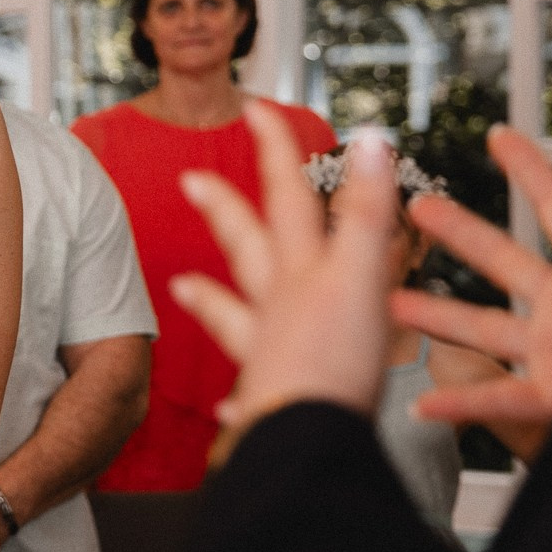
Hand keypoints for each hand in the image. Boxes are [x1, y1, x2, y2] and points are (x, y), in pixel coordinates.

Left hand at [168, 106, 404, 451]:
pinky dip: (236, 402)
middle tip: (191, 182)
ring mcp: (267, 355)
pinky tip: (223, 409)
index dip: (273, 151)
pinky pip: (246, 400)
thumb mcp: (362, 276)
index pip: (286, 197)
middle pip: (247, 248)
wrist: (306, 441)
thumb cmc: (333, 363)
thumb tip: (370, 142)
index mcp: (301, 273)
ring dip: (209, 300)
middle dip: (224, 211)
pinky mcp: (268, 404)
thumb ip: (366, 212)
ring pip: (233, 317)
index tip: (255, 110)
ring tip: (181, 286)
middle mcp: (277, 308)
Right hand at [390, 125, 551, 455]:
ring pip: (488, 329)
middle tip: (421, 208)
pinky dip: (462, 403)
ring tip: (395, 304)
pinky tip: (426, 404)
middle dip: (461, 233)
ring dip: (439, 316)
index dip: (529, 169)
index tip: (501, 137)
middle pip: (507, 263)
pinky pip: (502, 399)